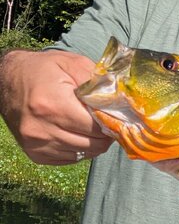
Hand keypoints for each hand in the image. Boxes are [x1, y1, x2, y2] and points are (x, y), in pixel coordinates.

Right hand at [0, 49, 112, 163]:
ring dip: (94, 143)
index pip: (97, 126)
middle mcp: (42, 129)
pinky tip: (77, 133)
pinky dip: (80, 148)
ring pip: (84, 154)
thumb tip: (122, 101)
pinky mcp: (35, 154)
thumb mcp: (72, 64)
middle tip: (107, 121)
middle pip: (93, 144)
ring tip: (92, 126)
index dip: (112, 121)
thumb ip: (99, 82)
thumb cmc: (42, 69)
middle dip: (106, 134)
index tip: (117, 115)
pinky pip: (70, 159)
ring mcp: (37, 145)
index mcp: (53, 105)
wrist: (6, 80)